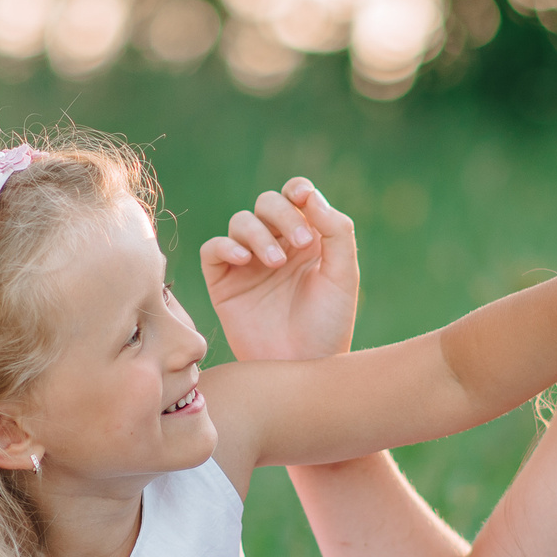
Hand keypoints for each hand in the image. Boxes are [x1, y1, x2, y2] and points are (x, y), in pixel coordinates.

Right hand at [199, 177, 359, 362]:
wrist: (302, 366)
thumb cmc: (328, 326)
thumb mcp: (343, 276)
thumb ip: (336, 231)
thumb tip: (309, 196)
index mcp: (308, 240)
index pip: (296, 197)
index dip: (297, 189)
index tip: (303, 197)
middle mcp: (277, 245)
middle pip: (267, 203)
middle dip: (282, 214)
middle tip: (301, 242)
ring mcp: (248, 263)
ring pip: (241, 222)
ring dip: (258, 234)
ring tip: (275, 263)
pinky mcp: (224, 281)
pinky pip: (213, 249)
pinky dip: (226, 246)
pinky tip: (245, 260)